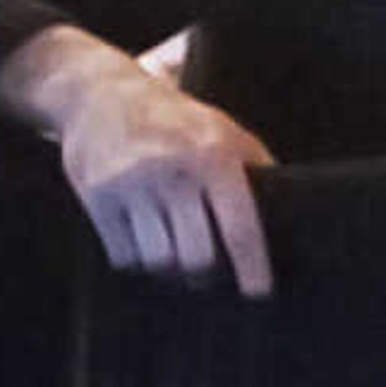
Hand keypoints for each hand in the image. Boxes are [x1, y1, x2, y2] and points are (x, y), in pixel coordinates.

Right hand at [0, 23, 274, 294]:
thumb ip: (257, 167)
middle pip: (196, 255)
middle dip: (206, 275)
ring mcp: (130, 185)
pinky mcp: (95, 196)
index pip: (238, 228)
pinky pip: (123, 254)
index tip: (259, 292)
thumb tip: (290, 210)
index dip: (252, 267)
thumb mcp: (224, 131)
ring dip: (171, 270)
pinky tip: (146, 248)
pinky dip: (138, 260)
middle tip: (210, 276)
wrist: (102, 94)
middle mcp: (172, 172)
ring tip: (177, 262)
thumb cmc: (176, 119)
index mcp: (213, 157)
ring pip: (158, 260)